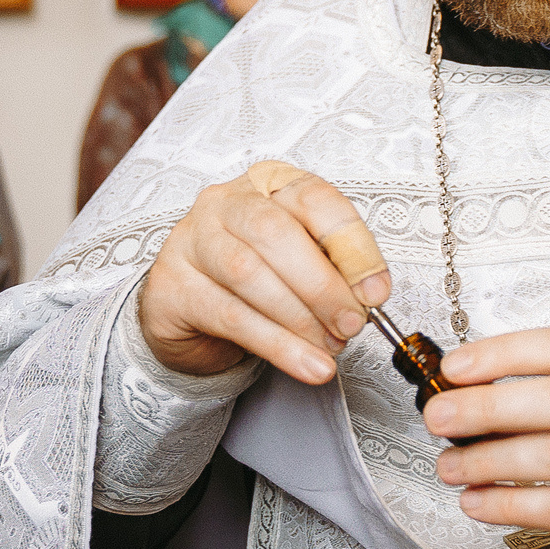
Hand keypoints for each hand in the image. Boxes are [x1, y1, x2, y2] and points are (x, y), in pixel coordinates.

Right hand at [137, 161, 391, 380]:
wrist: (190, 310)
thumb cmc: (257, 278)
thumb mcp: (301, 262)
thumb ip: (333, 270)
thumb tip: (368, 297)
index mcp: (270, 183)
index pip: (316, 201)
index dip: (353, 247)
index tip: (377, 291)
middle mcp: (226, 202)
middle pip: (276, 234)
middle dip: (323, 286)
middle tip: (351, 325)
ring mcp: (192, 240)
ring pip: (249, 274)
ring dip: (300, 319)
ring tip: (330, 348)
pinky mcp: (173, 286)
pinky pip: (231, 317)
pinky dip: (277, 346)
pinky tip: (306, 365)